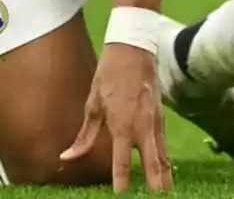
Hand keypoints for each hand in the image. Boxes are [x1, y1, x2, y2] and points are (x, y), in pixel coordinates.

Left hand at [61, 43, 173, 191]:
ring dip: (165, 182)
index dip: (121, 184)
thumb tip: (66, 157)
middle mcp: (143, 129)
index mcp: (122, 125)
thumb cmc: (108, 76)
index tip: (120, 198)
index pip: (123, 163)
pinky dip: (167, 166)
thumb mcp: (92, 104)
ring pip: (164, 161)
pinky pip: (165, 149)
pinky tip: (165, 178)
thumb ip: (83, 136)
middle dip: (155, 189)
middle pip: (154, 168)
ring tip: (164, 197)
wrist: (133, 51)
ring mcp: (156, 125)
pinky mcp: (162, 121)